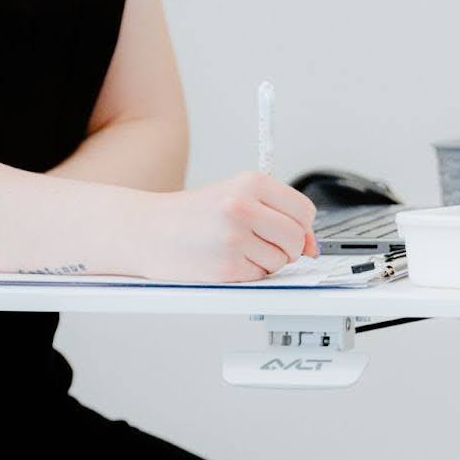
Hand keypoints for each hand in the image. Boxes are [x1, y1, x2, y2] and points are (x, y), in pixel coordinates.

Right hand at [135, 171, 318, 281]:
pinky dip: (249, 273)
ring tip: (236, 247)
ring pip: (281, 261)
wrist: (147, 231)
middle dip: (286, 246)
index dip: (300, 226)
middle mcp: (243, 207)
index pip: (303, 210)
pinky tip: (226, 259)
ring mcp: (234, 238)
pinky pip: (260, 276)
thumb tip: (311, 246)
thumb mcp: (235, 197)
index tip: (289, 230)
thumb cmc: (191, 215)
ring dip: (266, 261)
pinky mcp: (227, 267)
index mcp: (250, 183)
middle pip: (295, 238)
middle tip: (261, 241)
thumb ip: (276, 214)